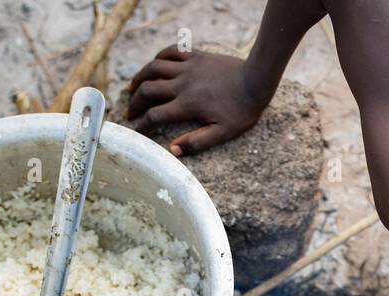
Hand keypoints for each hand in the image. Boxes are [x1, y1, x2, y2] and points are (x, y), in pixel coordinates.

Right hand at [126, 46, 268, 155]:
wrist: (257, 79)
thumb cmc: (242, 110)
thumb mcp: (223, 133)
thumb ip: (197, 142)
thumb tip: (172, 150)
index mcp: (187, 105)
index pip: (155, 116)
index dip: (142, 125)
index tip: (136, 131)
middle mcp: (182, 84)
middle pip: (148, 90)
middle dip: (134, 102)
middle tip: (130, 112)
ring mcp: (188, 67)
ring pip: (153, 67)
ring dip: (139, 77)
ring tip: (132, 87)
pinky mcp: (195, 55)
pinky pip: (170, 51)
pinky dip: (158, 57)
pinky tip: (154, 65)